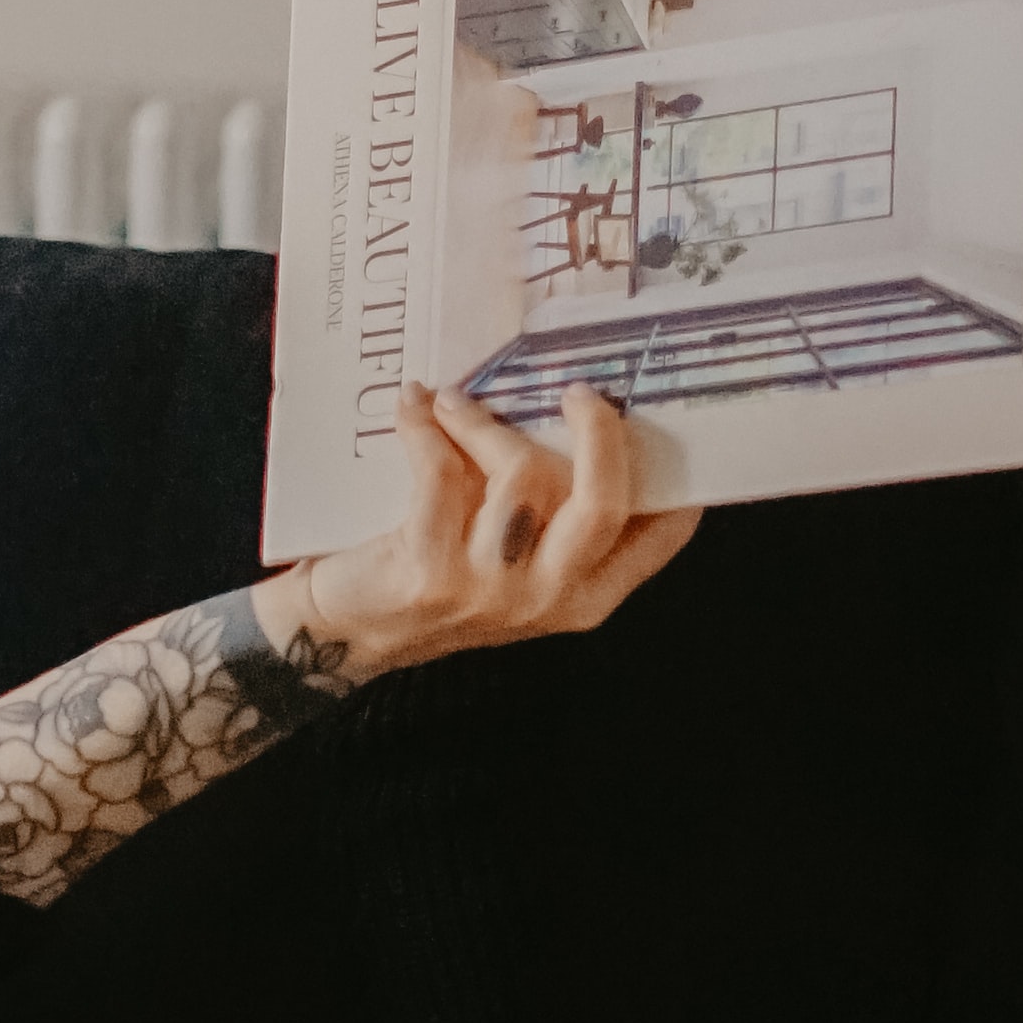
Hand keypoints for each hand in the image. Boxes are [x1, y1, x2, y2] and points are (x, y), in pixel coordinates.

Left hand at [280, 382, 698, 681]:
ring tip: (452, 401)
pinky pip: (443, 472)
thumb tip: (588, 417)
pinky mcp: (433, 572)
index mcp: (586, 597)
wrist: (350, 631)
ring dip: (483, 421)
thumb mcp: (518, 563)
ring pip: (522, 473)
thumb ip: (558, 517)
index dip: (672, 471)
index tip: (659, 415)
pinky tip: (414, 409)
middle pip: (603, 502)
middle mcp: (549, 598)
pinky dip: (425, 429)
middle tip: (576, 391)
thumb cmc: (442, 578)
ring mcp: (492, 590)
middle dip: (597, 432)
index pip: (657, 535)